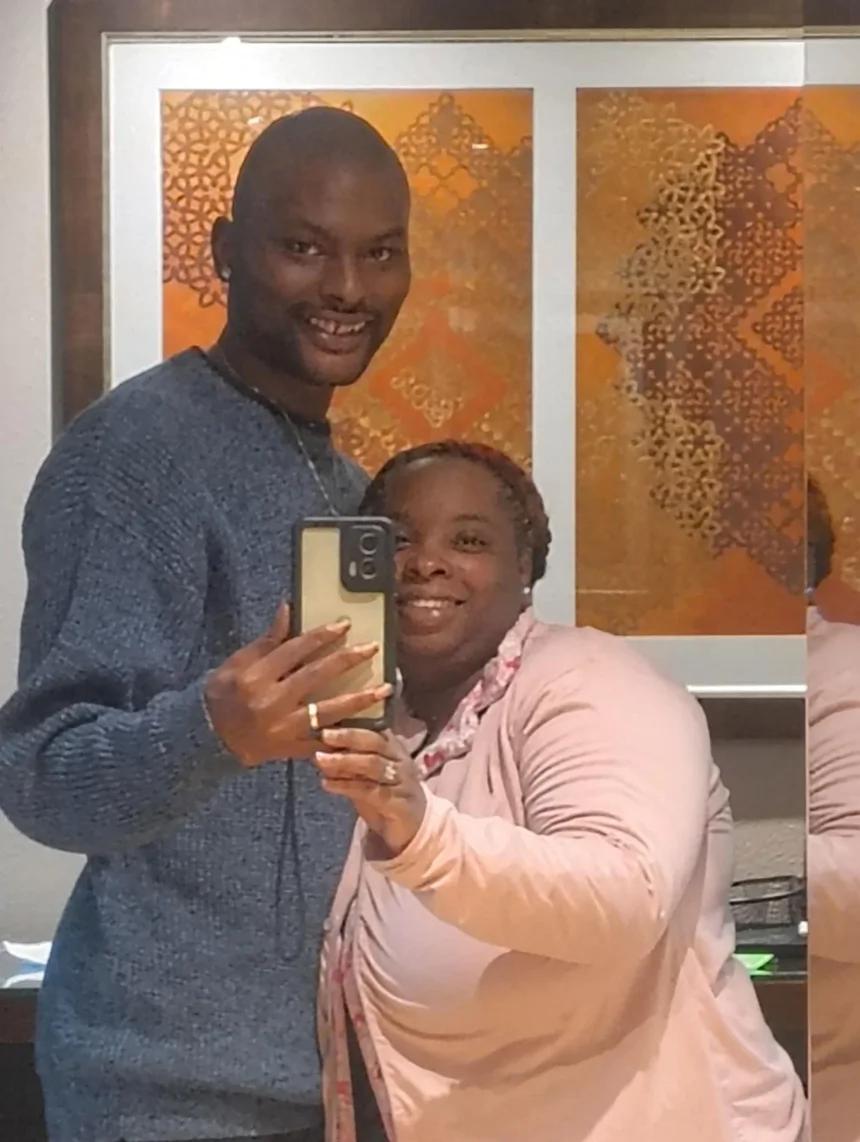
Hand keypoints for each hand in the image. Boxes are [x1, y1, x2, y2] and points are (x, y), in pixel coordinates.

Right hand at [204, 603, 390, 766]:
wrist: (208, 738)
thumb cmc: (223, 694)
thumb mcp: (237, 663)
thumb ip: (267, 640)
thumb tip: (288, 608)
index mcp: (256, 676)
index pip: (295, 650)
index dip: (322, 636)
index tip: (346, 624)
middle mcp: (271, 701)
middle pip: (316, 676)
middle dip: (347, 661)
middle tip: (372, 648)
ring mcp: (282, 728)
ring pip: (327, 711)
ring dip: (359, 699)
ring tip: (386, 689)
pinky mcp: (290, 748)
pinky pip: (322, 741)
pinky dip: (345, 735)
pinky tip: (369, 726)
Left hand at [313, 728, 426, 856]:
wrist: (414, 829)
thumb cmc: (387, 797)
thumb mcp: (367, 776)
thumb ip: (349, 763)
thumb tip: (318, 749)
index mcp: (395, 749)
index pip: (375, 729)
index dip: (351, 724)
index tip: (327, 721)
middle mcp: (401, 761)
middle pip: (375, 742)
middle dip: (349, 736)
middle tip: (324, 734)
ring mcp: (402, 781)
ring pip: (373, 764)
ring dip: (344, 760)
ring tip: (320, 759)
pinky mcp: (399, 803)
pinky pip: (370, 791)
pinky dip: (346, 786)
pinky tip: (327, 784)